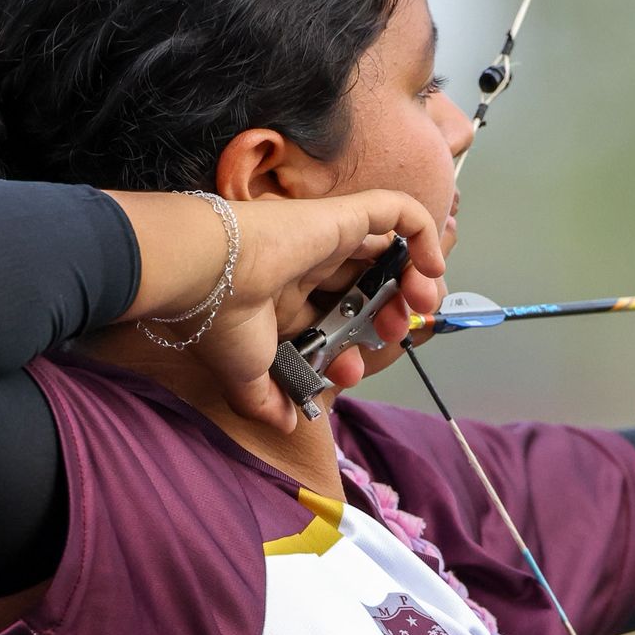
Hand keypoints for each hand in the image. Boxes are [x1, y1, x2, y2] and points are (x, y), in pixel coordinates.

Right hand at [118, 189, 445, 430]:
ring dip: (415, 280)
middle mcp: (307, 265)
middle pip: (367, 287)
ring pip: (388, 251)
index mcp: (284, 297)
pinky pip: (397, 211)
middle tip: (396, 333)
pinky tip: (431, 267)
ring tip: (421, 305)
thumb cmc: (218, 319)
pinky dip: (423, 234)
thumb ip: (268, 400)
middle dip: (391, 314)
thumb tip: (288, 423)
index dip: (354, 348)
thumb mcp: (247, 376)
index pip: (335, 320)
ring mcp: (327, 237)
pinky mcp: (343, 216)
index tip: (349, 372)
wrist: (204, 274)